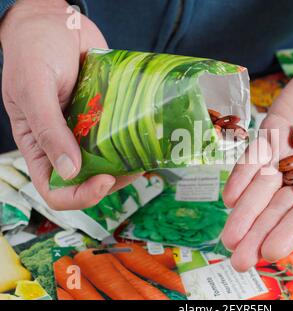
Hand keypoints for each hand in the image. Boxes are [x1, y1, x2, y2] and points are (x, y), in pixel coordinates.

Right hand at [1, 0, 136, 209]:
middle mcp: (65, 141)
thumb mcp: (33, 90)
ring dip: (128, 162)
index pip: (55, 188)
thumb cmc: (32, 50)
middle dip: (113, 180)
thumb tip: (70, 171)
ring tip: (145, 152)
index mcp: (40, 144)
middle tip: (134, 167)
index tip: (103, 180)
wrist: (56, 20)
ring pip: (110, 159)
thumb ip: (48, 130)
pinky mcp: (107, 112)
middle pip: (89, 179)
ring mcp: (88, 128)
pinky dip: (135, 138)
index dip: (79, 195)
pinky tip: (148, 134)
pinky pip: (122, 133)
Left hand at [222, 57, 292, 270]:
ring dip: (245, 211)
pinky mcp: (272, 133)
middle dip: (258, 232)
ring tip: (230, 235)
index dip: (291, 230)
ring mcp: (287, 155)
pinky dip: (242, 175)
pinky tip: (230, 196)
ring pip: (262, 188)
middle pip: (279, 208)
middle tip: (239, 259)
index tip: (271, 250)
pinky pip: (254, 156)